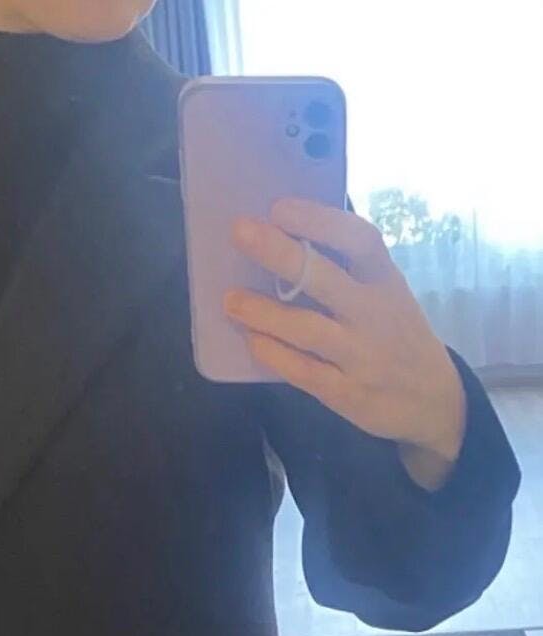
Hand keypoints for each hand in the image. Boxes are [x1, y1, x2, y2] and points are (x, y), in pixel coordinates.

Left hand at [223, 197, 466, 485]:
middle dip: (280, 253)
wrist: (433, 400)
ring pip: (306, 329)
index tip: (280, 207)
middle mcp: (375, 314)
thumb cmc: (398, 335)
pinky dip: (274, 353)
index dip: (319, 220)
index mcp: (386, 280)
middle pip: (324, 279)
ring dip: (263, 312)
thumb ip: (352, 272)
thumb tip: (291, 237)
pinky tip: (252, 340)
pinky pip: (302, 370)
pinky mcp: (346, 393)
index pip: (359, 240)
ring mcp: (360, 356)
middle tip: (240, 232)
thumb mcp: (389, 294)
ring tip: (230, 300)